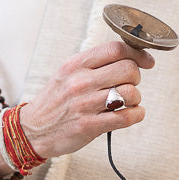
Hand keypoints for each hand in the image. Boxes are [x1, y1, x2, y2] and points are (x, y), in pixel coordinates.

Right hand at [19, 40, 154, 159]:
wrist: (32, 130)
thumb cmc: (54, 102)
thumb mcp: (67, 74)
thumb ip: (92, 64)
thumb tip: (127, 56)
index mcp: (76, 65)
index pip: (116, 49)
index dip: (138, 54)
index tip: (146, 62)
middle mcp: (81, 82)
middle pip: (128, 69)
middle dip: (137, 77)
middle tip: (130, 84)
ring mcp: (85, 105)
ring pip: (130, 93)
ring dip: (136, 98)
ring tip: (129, 102)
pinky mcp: (89, 126)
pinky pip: (125, 117)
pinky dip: (137, 115)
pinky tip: (133, 114)